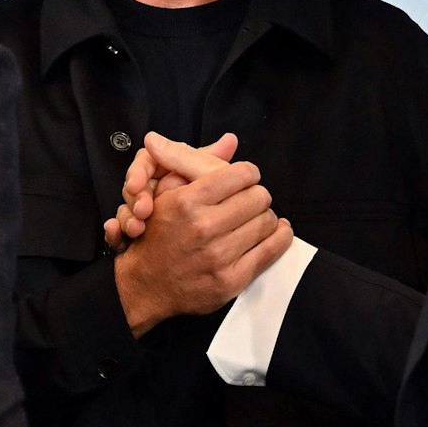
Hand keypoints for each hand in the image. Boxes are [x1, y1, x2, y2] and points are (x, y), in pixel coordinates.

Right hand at [110, 135, 292, 336]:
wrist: (146, 285)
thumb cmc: (157, 236)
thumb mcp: (164, 192)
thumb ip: (194, 163)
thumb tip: (229, 140)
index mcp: (186, 202)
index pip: (241, 174)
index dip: (247, 173)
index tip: (245, 179)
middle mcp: (203, 227)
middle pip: (259, 197)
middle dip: (256, 195)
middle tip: (249, 200)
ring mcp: (218, 256)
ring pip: (267, 222)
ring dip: (265, 217)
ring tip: (254, 218)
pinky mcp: (230, 280)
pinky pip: (272, 250)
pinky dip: (280, 237)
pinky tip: (276, 231)